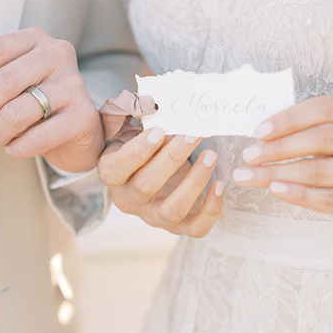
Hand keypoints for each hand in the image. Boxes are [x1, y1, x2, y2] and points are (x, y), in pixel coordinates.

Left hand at [0, 27, 103, 172]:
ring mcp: (73, 84)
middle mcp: (57, 54)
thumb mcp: (7, 88)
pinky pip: (37, 137)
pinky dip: (18, 148)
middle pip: (3, 81)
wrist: (78, 132)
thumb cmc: (36, 105)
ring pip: (17, 111)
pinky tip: (17, 147)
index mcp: (35, 40)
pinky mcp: (83, 115)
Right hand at [97, 128, 223, 235]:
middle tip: (193, 135)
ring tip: (210, 155)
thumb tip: (155, 105)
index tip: (159, 132)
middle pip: (146, 186)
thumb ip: (137, 119)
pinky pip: (196, 227)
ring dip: (194, 182)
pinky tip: (220, 185)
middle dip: (171, 159)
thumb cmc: (142, 147)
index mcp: (112, 176)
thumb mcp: (131, 131)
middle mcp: (129, 200)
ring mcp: (153, 217)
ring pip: (172, 209)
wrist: (151, 172)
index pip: (116, 170)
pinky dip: (211, 210)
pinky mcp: (177, 226)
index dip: (137, 153)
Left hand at [231, 95, 332, 258]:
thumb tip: (267, 133)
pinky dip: (299, 194)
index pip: (326, 107)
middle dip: (277, 147)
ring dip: (277, 172)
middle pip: (321, 137)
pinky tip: (275, 191)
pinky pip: (332, 198)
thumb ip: (327, 135)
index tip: (257, 130)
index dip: (289, 117)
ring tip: (247, 176)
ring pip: (321, 169)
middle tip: (246, 156)